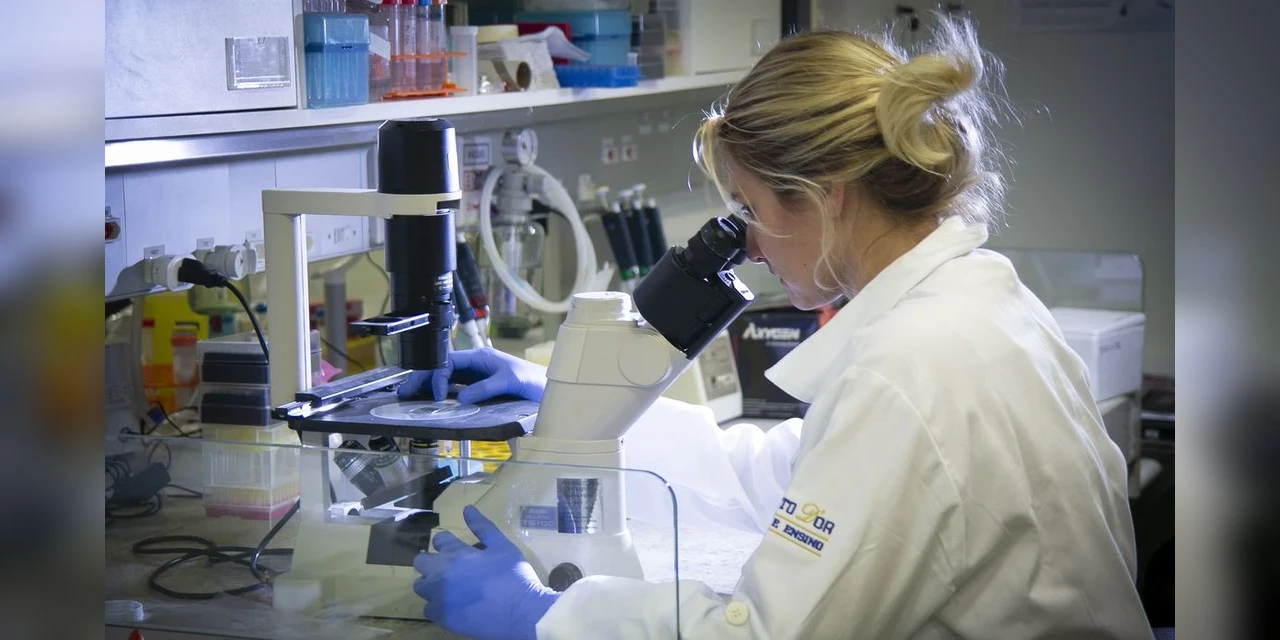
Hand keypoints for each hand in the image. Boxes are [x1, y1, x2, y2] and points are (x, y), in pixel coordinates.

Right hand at [397, 348, 547, 403]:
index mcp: (479, 357)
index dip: (437, 378)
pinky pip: (454, 389)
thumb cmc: (531, 380)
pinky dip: (440, 395)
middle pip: (441, 369)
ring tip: (409, 397)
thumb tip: (461, 398)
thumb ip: (486, 388)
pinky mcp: (478, 388)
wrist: (547, 389)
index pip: (448, 363)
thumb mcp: (509, 381)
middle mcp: (474, 365)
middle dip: (421, 379)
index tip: (435, 396)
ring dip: (427, 387)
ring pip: (444, 379)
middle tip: (404, 393)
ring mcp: (475, 377)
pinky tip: (430, 403)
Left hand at [414, 505, 559, 639]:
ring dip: (431, 583)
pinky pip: (429, 609)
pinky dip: (437, 605)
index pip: (439, 540)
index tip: (455, 549)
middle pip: (421, 562)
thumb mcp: (502, 546)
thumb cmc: (514, 576)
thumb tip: (467, 508)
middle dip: (431, 561)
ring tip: (449, 587)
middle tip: (449, 568)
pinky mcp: (443, 618)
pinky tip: (453, 604)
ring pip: (420, 587)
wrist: (521, 612)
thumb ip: (483, 527)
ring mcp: (440, 598)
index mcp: (456, 555)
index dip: (446, 542)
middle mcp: (441, 575)